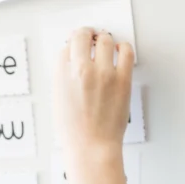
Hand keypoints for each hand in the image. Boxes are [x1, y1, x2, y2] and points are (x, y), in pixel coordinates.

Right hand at [55, 27, 134, 183]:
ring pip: (106, 40)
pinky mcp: (122, 80)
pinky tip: (120, 51)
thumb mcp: (58, 102)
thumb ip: (64, 79)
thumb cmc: (74, 132)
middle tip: (91, 38)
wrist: (91, 148)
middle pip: (84, 37)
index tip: (77, 46)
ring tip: (105, 44)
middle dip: (87, 35)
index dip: (72, 44)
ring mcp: (104, 73)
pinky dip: (123, 47)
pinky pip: (126, 52)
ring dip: (104, 40)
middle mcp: (82, 70)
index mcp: (62, 76)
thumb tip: (72, 65)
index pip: (67, 47)